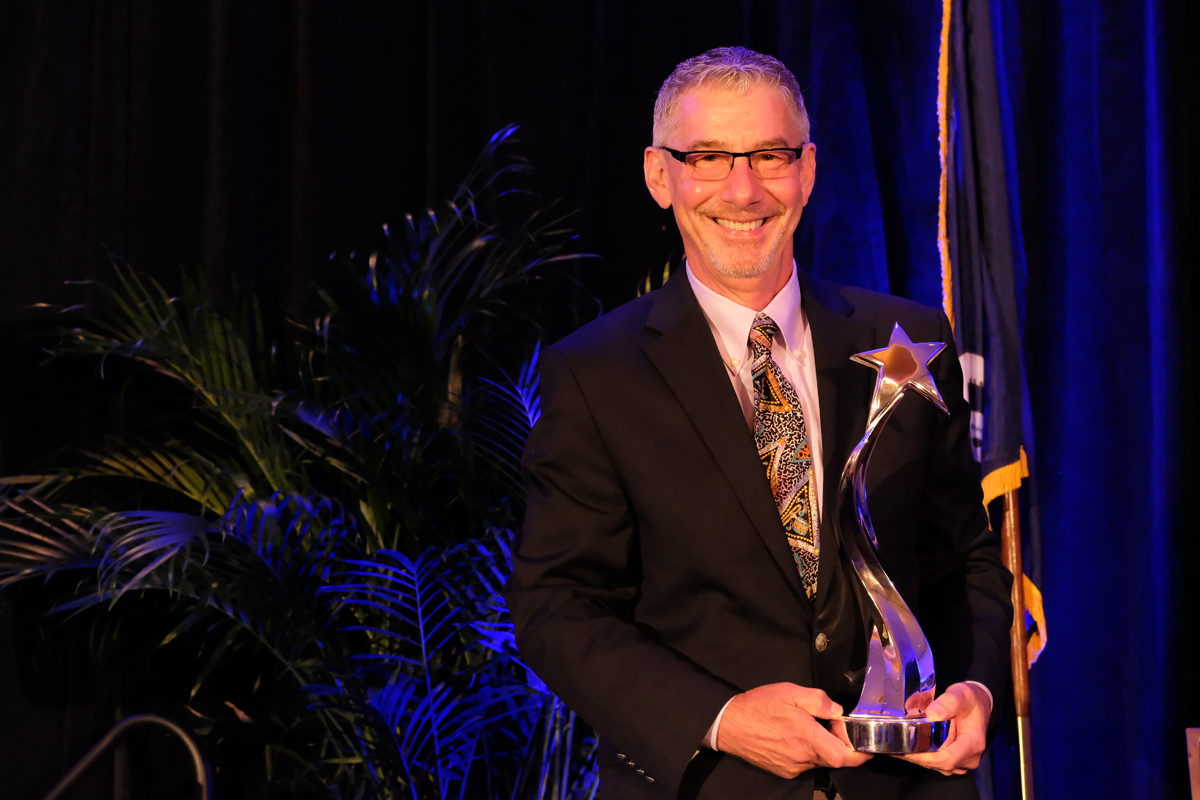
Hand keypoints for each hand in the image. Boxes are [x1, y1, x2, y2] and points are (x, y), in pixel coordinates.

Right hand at [717, 683, 871, 778]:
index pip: (844, 757)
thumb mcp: (790, 692)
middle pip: (834, 758)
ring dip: (821, 747)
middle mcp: (803, 758)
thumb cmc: (760, 706)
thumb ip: (819, 700)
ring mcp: (793, 767)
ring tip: (807, 727)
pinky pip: (805, 764)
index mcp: (808, 738)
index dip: (859, 753)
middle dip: (839, 744)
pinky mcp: (783, 771)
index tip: (864, 743)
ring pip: (819, 761)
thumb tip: (838, 710)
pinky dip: (807, 752)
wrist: (730, 724)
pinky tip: (794, 736)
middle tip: (829, 724)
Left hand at [899, 682, 991, 774]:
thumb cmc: (970, 700)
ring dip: (916, 755)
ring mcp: (961, 761)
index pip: (948, 759)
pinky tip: (907, 743)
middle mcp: (968, 757)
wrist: (977, 704)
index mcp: (973, 743)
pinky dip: (920, 753)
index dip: (925, 758)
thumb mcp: (961, 694)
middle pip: (938, 763)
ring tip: (898, 742)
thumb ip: (948, 702)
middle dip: (915, 755)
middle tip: (894, 744)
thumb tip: (932, 714)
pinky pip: (934, 762)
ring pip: (934, 764)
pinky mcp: (953, 760)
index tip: (906, 750)